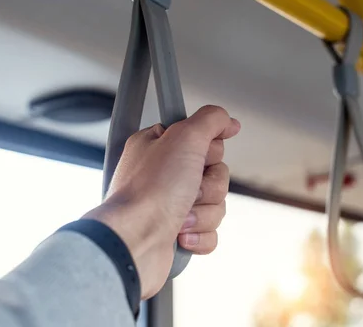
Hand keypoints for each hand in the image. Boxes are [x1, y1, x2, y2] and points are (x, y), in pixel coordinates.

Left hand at [84, 105, 240, 297]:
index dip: (208, 148)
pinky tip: (181, 234)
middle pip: (216, 172)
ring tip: (180, 215)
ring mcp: (170, 205)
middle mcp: (163, 174)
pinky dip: (200, 235)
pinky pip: (210, 232)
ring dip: (203, 212)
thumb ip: (210, 120)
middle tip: (188, 188)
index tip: (202, 155)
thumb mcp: (184, 138)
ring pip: (216, 204)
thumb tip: (227, 120)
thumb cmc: (150, 193)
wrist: (135, 243)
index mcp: (158, 146)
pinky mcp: (178, 233)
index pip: (202, 138)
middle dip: (209, 186)